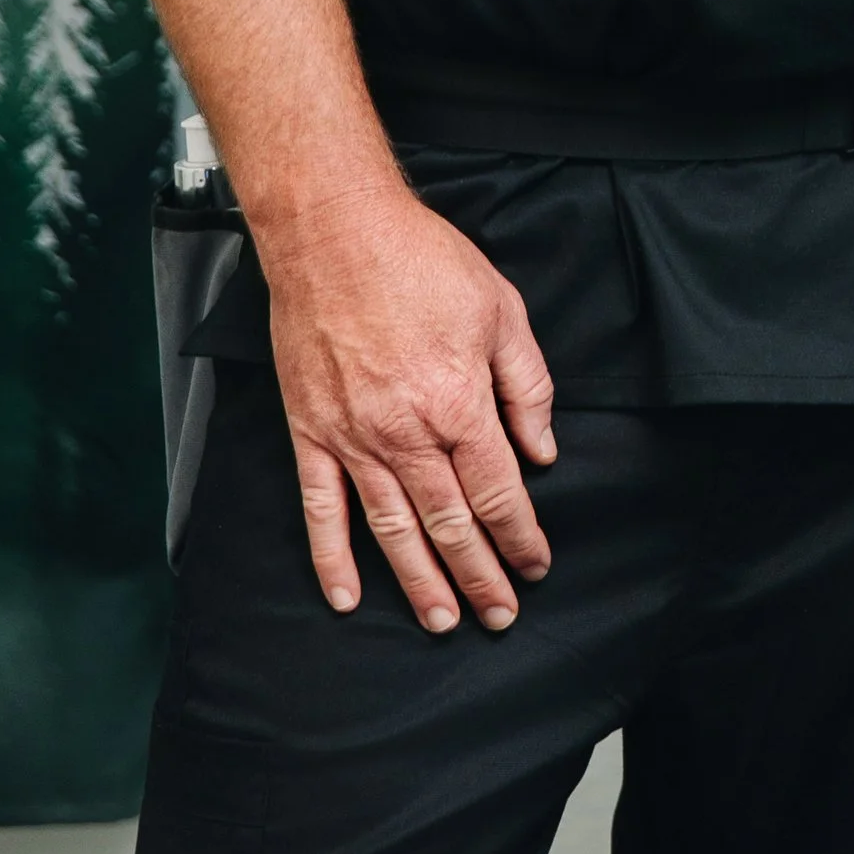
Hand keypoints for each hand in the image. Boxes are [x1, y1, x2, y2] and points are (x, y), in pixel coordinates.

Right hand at [263, 182, 557, 634]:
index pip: (499, 493)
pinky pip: (321, 510)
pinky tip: (347, 597)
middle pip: (450, 524)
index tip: (535, 566)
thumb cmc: (420, 260)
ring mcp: (353, 439)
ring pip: (392, 530)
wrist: (333, 232)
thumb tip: (542, 451)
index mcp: (459, 403)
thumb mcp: (501, 309)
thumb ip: (527, 386)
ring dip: (419, 582)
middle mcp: (406, 433)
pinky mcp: (311, 433)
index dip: (520, 537)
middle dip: (479, 576)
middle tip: (499, 616)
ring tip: (442, 621)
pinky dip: (332, 559)